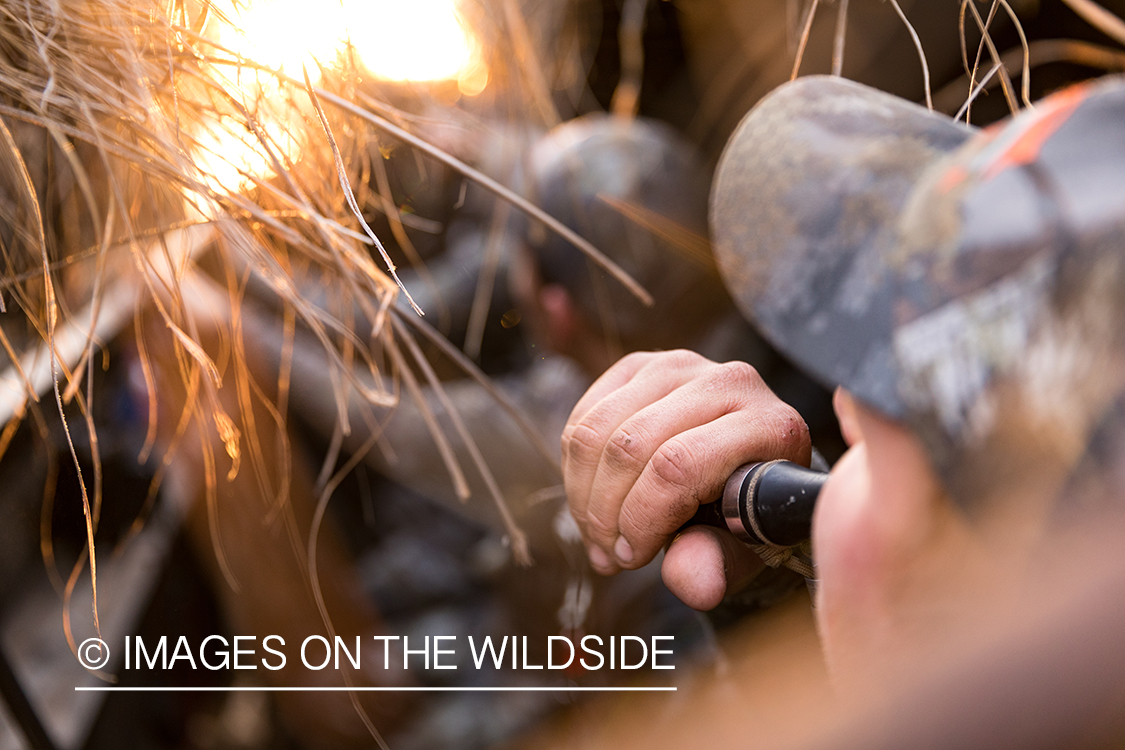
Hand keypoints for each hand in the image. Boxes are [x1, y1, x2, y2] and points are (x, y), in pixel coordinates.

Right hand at [561, 350, 810, 608]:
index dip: (642, 518)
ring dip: (584, 495)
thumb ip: (720, 563)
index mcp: (770, 425)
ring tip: (598, 536)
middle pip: (631, 446)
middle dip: (606, 512)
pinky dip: (575, 470)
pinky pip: (583, 418)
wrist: (744, 468)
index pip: (678, 466)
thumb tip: (693, 584)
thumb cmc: (747, 513)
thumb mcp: (744, 548)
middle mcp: (729, 382)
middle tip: (608, 554)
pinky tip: (591, 503)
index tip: (631, 557)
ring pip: (597, 430)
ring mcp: (681, 367)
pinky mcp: (641, 366)